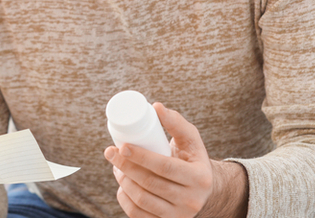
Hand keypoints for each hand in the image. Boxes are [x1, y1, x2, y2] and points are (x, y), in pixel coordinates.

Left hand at [104, 103, 247, 217]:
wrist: (203, 190)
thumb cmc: (192, 159)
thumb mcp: (191, 140)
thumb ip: (176, 122)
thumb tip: (155, 107)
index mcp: (199, 177)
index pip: (165, 166)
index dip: (141, 156)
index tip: (122, 146)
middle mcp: (192, 201)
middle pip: (150, 184)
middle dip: (126, 167)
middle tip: (111, 153)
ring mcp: (179, 216)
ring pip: (142, 200)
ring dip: (123, 182)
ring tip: (117, 167)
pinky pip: (139, 215)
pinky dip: (125, 200)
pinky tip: (122, 186)